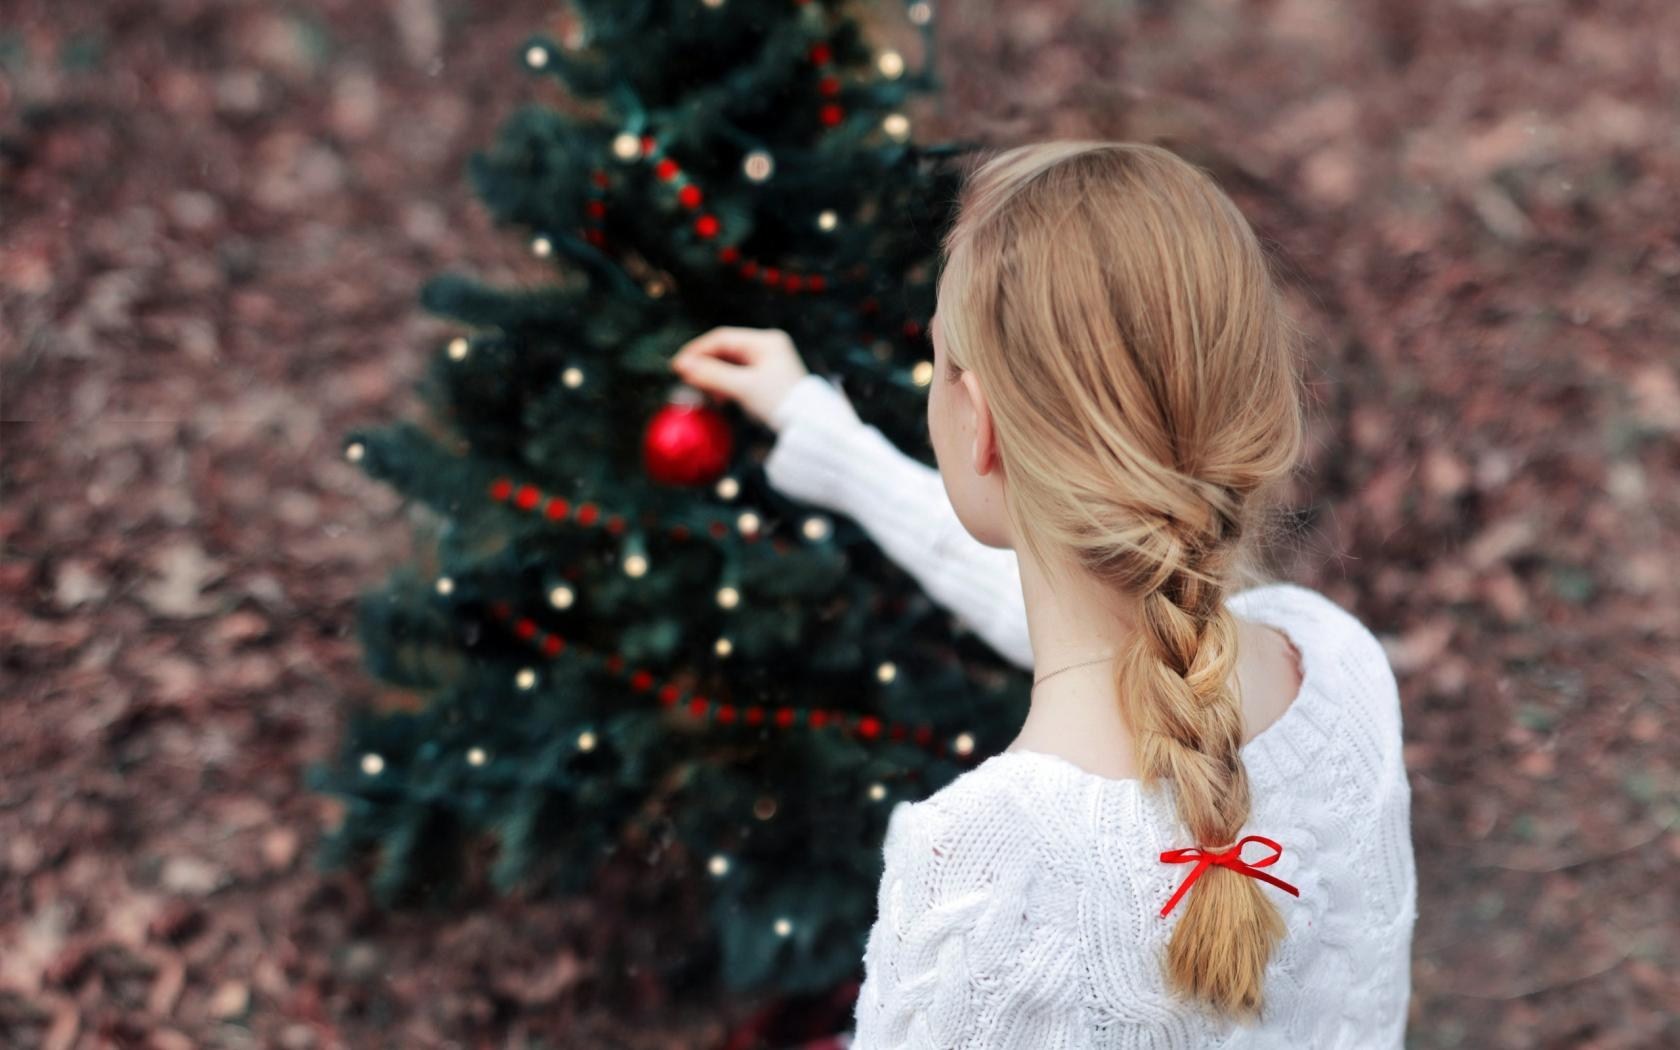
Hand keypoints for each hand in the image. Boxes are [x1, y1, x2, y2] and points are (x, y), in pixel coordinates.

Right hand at [670, 326, 809, 430]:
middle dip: (704, 365)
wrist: (810, 429)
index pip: (722, 338)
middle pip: (726, 350)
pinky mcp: (768, 378)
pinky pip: (739, 376)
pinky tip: (719, 398)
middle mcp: (768, 347)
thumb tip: (681, 365)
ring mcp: (769, 362)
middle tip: (686, 380)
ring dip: (714, 377)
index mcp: (766, 341)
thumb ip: (711, 375)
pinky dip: (725, 385)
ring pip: (731, 364)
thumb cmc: (779, 404)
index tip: (677, 365)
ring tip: (703, 392)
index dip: (696, 350)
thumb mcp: (743, 388)